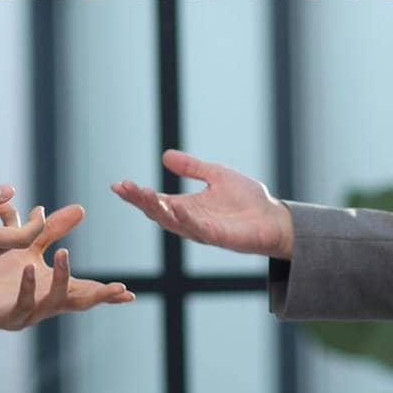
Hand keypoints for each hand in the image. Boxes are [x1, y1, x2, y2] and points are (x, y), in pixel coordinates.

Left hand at [0, 204, 134, 330]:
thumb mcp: (29, 246)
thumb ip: (50, 229)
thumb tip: (80, 208)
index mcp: (53, 287)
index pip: (85, 290)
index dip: (106, 292)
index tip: (128, 291)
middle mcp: (46, 302)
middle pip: (78, 301)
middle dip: (96, 293)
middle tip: (114, 284)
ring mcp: (30, 312)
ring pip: (53, 301)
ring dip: (61, 278)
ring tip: (63, 253)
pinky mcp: (8, 317)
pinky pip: (22, 304)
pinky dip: (28, 287)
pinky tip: (29, 269)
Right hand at [111, 149, 294, 259]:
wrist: (274, 217)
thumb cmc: (248, 200)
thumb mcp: (216, 175)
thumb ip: (192, 167)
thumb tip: (165, 156)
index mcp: (187, 206)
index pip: (155, 201)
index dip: (136, 194)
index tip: (118, 184)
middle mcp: (190, 220)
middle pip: (157, 212)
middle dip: (140, 200)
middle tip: (125, 187)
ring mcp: (202, 230)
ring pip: (172, 222)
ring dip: (156, 209)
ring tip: (142, 194)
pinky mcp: (219, 237)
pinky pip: (197, 229)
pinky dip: (185, 219)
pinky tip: (174, 208)